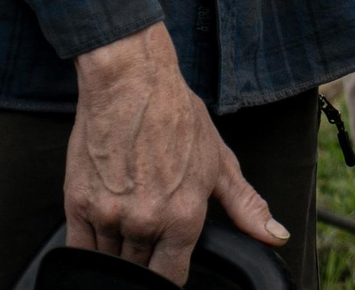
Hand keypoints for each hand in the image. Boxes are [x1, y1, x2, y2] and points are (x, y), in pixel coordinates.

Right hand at [68, 23, 287, 280]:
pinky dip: (88, 248)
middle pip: (140, 269)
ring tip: (128, 218)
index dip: (171, 273)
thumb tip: (276, 235)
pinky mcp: (78, 205)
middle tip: (148, 232)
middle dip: (145, 258)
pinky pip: (79, 249)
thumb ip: (247, 206)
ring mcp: (109, 216)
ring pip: (110, 260)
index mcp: (184, 218)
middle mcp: (146, 223)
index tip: (169, 263)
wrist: (131, 84)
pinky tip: (101, 229)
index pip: (172, 277)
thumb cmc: (178, 117)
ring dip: (118, 249)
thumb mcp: (221, 162)